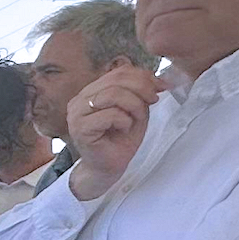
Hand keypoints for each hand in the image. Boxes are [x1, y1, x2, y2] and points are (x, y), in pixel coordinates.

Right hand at [65, 65, 167, 198]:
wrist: (109, 167)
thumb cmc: (120, 140)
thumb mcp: (135, 109)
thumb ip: (140, 91)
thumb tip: (159, 78)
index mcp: (91, 91)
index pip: (118, 72)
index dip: (143, 76)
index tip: (161, 87)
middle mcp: (79, 99)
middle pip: (116, 80)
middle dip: (142, 88)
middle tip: (154, 101)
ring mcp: (77, 114)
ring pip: (113, 95)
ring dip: (134, 106)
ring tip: (136, 119)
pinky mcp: (80, 129)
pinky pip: (110, 114)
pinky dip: (124, 121)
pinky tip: (124, 129)